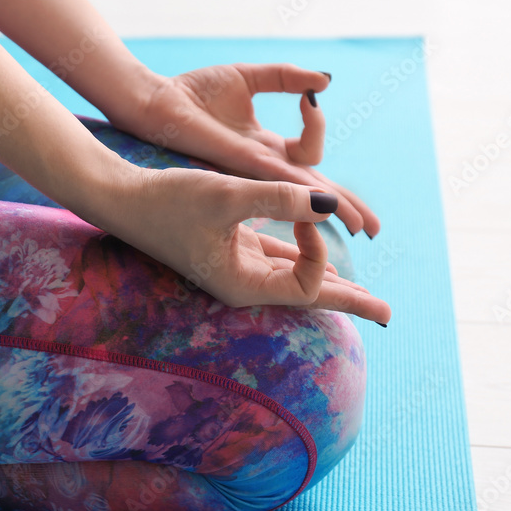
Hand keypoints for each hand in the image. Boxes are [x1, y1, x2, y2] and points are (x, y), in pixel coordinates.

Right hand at [100, 164, 390, 322]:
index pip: (306, 281)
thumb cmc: (166, 201)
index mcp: (243, 284)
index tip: (305, 210)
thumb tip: (330, 203)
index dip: (318, 246)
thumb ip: (280, 199)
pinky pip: (276, 257)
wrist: (120, 197)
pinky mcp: (228, 245)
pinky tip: (320, 263)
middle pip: (310, 297)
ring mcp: (235, 264)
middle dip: (350, 303)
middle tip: (389, 315)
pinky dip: (301, 258)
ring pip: (295, 276)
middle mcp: (243, 281)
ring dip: (331, 282)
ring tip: (364, 297)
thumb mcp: (226, 195)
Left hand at [108, 64, 380, 237]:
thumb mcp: (247, 79)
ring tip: (360, 226)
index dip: (332, 162)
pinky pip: (277, 179)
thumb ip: (285, 78)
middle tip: (374, 230)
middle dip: (346, 209)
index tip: (312, 104)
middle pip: (314, 194)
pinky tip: (322, 200)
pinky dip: (302, 188)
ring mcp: (250, 172)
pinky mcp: (236, 167)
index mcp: (266, 149)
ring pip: (302, 195)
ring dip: (332, 208)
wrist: (155, 102)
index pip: (311, 162)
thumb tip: (322, 82)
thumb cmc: (192, 94)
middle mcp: (262, 169)